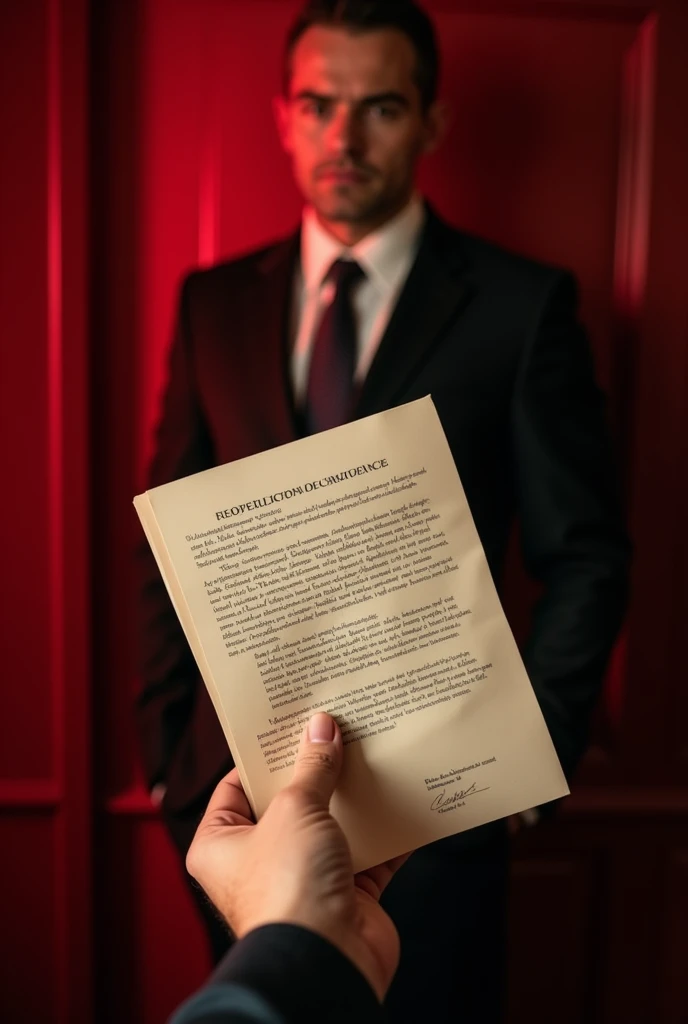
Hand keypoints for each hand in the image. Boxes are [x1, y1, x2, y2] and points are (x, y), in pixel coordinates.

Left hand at [186, 712, 407, 1001]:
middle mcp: (259, 863)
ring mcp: (304, 879)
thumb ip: (312, 768)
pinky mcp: (345, 895)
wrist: (327, 961)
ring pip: (332, 826)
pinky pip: (369, 854)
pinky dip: (387, 832)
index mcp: (221, 844)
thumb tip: (322, 728)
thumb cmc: (288, 888)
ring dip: (354, 799)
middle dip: (317, 772)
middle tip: (338, 732)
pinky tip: (405, 799)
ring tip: (374, 756)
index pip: (237, 786)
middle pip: (290, 804)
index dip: (265, 755)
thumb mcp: (295, 809)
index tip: (292, 724)